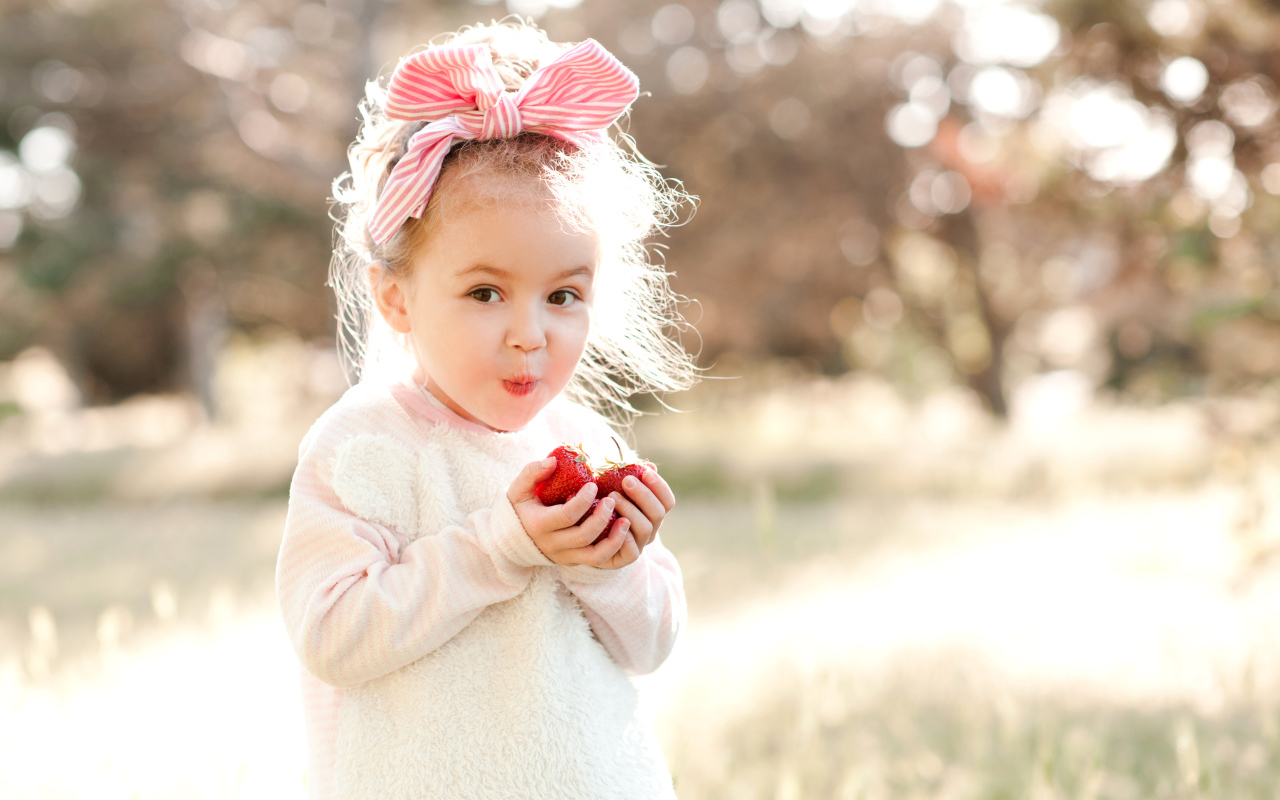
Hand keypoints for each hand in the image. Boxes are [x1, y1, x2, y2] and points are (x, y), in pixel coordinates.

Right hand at [508, 458, 633, 568]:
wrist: (511, 540)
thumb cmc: (519, 509)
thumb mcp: (518, 489)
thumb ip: (532, 472)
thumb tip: (553, 461)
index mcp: (539, 525)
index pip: (567, 515)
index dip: (584, 500)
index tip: (593, 485)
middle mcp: (552, 545)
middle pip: (584, 536)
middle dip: (602, 517)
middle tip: (612, 500)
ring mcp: (564, 557)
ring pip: (595, 556)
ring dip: (614, 539)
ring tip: (626, 520)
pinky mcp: (574, 562)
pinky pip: (597, 561)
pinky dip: (613, 548)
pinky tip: (622, 531)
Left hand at [603, 466, 674, 557]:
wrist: (581, 538)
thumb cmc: (600, 506)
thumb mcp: (613, 488)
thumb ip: (629, 477)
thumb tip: (648, 463)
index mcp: (651, 512)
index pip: (667, 501)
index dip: (660, 486)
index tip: (645, 472)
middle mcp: (649, 529)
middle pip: (658, 513)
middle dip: (644, 495)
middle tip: (626, 481)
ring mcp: (638, 544)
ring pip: (645, 529)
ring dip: (630, 510)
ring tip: (612, 497)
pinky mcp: (624, 559)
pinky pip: (632, 552)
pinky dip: (624, 537)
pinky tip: (613, 522)